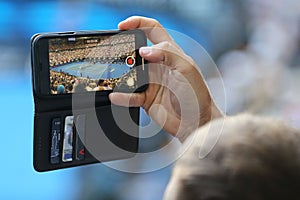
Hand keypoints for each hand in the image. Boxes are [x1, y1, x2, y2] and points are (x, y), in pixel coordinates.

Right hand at [109, 16, 222, 140]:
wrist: (196, 122)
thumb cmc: (197, 94)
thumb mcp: (186, 67)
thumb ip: (167, 53)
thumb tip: (144, 50)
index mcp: (169, 53)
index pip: (152, 30)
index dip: (137, 23)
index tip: (122, 26)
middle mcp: (158, 65)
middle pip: (135, 51)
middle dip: (124, 50)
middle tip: (115, 54)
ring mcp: (151, 82)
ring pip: (129, 73)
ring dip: (120, 74)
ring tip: (114, 75)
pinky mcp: (146, 98)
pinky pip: (130, 96)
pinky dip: (122, 96)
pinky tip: (116, 95)